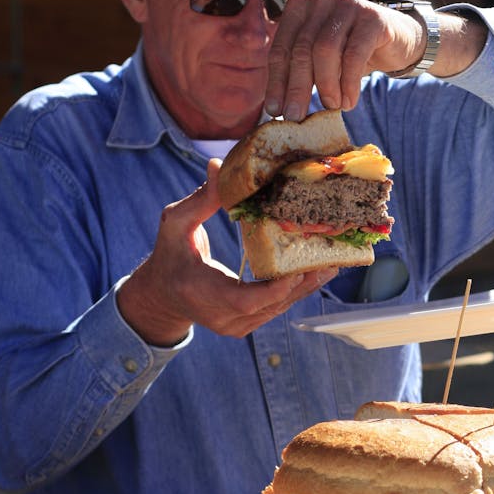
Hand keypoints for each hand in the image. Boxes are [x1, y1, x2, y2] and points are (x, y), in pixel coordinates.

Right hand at [117, 158, 337, 344]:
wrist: (162, 296)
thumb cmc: (170, 256)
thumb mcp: (175, 224)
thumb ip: (199, 199)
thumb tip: (217, 166)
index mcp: (201, 292)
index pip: (245, 299)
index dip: (276, 289)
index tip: (300, 269)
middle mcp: (221, 317)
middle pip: (272, 305)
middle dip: (303, 282)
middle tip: (329, 258)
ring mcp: (235, 326)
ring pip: (278, 309)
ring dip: (305, 287)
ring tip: (331, 262)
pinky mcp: (246, 326)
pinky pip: (275, 310)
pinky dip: (295, 291)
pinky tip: (315, 271)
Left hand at [264, 0, 423, 120]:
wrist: (397, 41)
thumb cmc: (351, 53)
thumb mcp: (320, 61)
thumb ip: (300, 73)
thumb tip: (278, 108)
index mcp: (299, 7)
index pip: (281, 48)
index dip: (276, 82)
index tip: (274, 111)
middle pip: (301, 49)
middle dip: (297, 88)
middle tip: (296, 116)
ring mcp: (348, 4)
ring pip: (325, 50)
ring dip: (326, 85)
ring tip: (331, 106)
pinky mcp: (372, 17)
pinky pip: (353, 55)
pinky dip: (348, 83)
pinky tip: (349, 102)